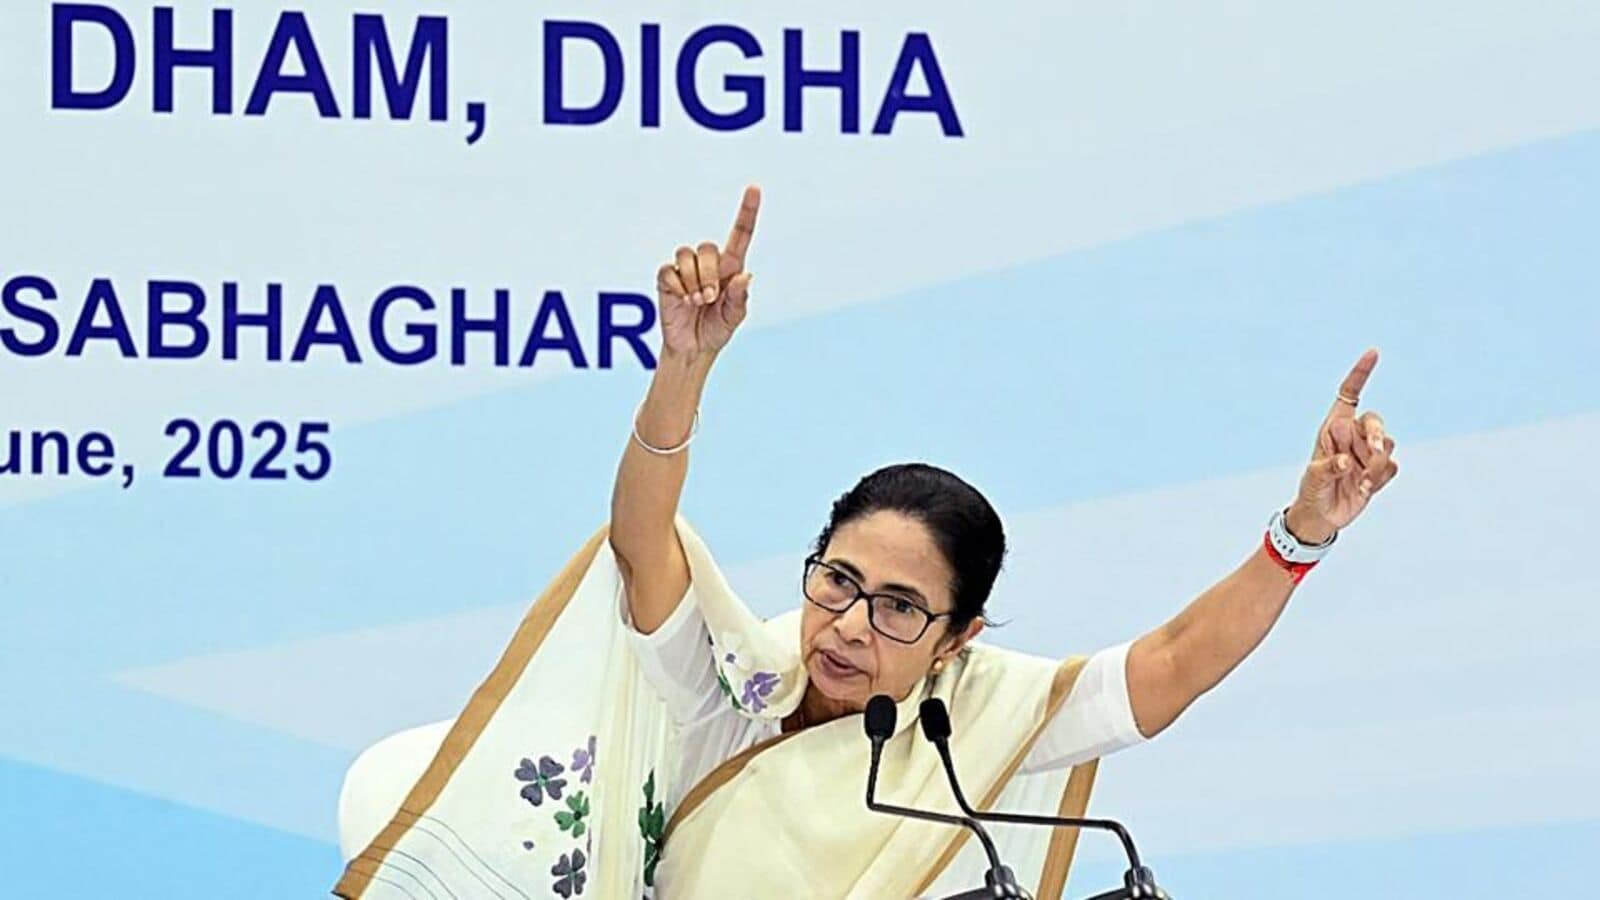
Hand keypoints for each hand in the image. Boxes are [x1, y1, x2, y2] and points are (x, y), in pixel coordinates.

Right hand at [657, 185, 760, 357]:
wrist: (694, 347)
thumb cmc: (717, 329)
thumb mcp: (735, 317)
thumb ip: (740, 297)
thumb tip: (745, 276)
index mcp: (731, 267)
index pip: (740, 233)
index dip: (747, 211)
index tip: (754, 188)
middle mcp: (709, 263)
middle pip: (707, 247)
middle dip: (709, 274)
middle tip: (709, 298)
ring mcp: (686, 269)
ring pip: (686, 255)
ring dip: (693, 281)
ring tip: (696, 301)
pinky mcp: (667, 279)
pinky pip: (668, 270)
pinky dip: (676, 287)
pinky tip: (681, 300)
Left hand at [1288, 349, 1399, 540]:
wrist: (1322, 515)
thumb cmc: (1312, 490)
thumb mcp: (1313, 478)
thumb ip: (1328, 468)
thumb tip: (1345, 462)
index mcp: (1333, 426)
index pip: (1349, 394)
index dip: (1361, 373)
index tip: (1373, 353)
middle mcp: (1352, 435)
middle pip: (1375, 420)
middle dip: (1376, 434)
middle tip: (1372, 450)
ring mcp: (1367, 451)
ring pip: (1386, 445)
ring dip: (1374, 465)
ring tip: (1357, 482)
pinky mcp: (1379, 469)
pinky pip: (1391, 465)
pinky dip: (1379, 478)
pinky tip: (1362, 489)